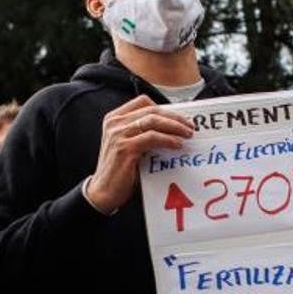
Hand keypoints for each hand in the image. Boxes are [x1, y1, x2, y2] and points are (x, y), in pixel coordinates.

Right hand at [85, 95, 193, 213]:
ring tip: (187, 134)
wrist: (103, 191)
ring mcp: (119, 134)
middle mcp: (115, 123)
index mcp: (114, 118)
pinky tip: (177, 144)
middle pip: (151, 109)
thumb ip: (142, 133)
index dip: (164, 108)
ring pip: (153, 120)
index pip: (143, 101)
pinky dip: (168, 139)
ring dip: (175, 126)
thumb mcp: (127, 145)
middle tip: (189, 125)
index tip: (179, 117)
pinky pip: (152, 137)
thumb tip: (170, 128)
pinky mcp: (125, 148)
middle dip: (174, 116)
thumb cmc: (119, 170)